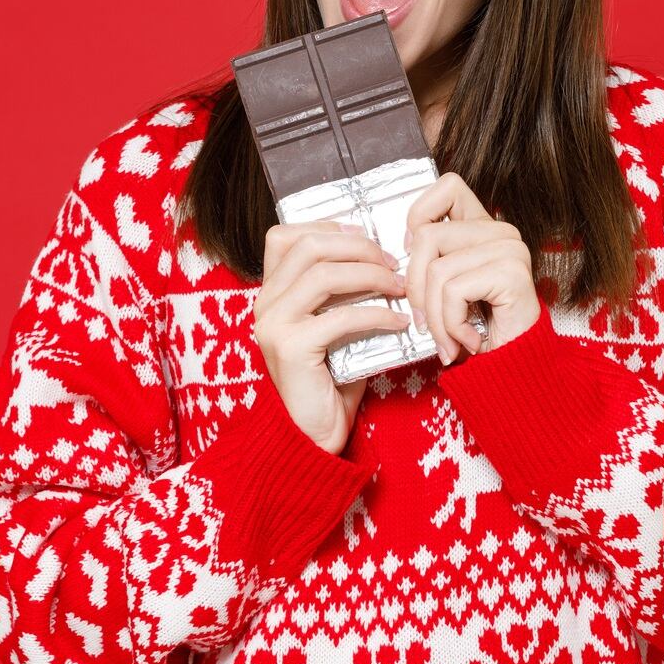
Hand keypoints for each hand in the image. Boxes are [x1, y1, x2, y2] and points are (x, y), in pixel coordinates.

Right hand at [254, 220, 413, 453]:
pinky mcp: (290, 348)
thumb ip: (343, 294)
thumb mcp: (332, 327)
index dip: (327, 227)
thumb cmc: (328, 380)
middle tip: (393, 261)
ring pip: (323, 274)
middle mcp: (264, 303)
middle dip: (358, 247)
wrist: (311, 435)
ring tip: (400, 287)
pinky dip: (377, 314)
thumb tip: (384, 260)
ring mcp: (273, 325)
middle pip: (309, 246)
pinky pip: (340, 316)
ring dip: (371, 275)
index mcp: (270, 293)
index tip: (365, 236)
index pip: (284, 236)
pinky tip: (399, 322)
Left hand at [403, 173, 541, 364]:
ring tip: (448, 340)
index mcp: (484, 227)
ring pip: (436, 269)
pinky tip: (468, 340)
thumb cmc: (479, 332)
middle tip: (426, 324)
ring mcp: (509, 249)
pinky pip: (453, 291)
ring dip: (434, 318)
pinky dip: (451, 324)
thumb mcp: (446, 289)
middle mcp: (501, 231)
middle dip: (415, 289)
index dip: (418, 215)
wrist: (516, 370)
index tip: (413, 255)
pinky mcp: (511, 272)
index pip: (447, 187)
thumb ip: (430, 261)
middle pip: (426, 236)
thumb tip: (395, 255)